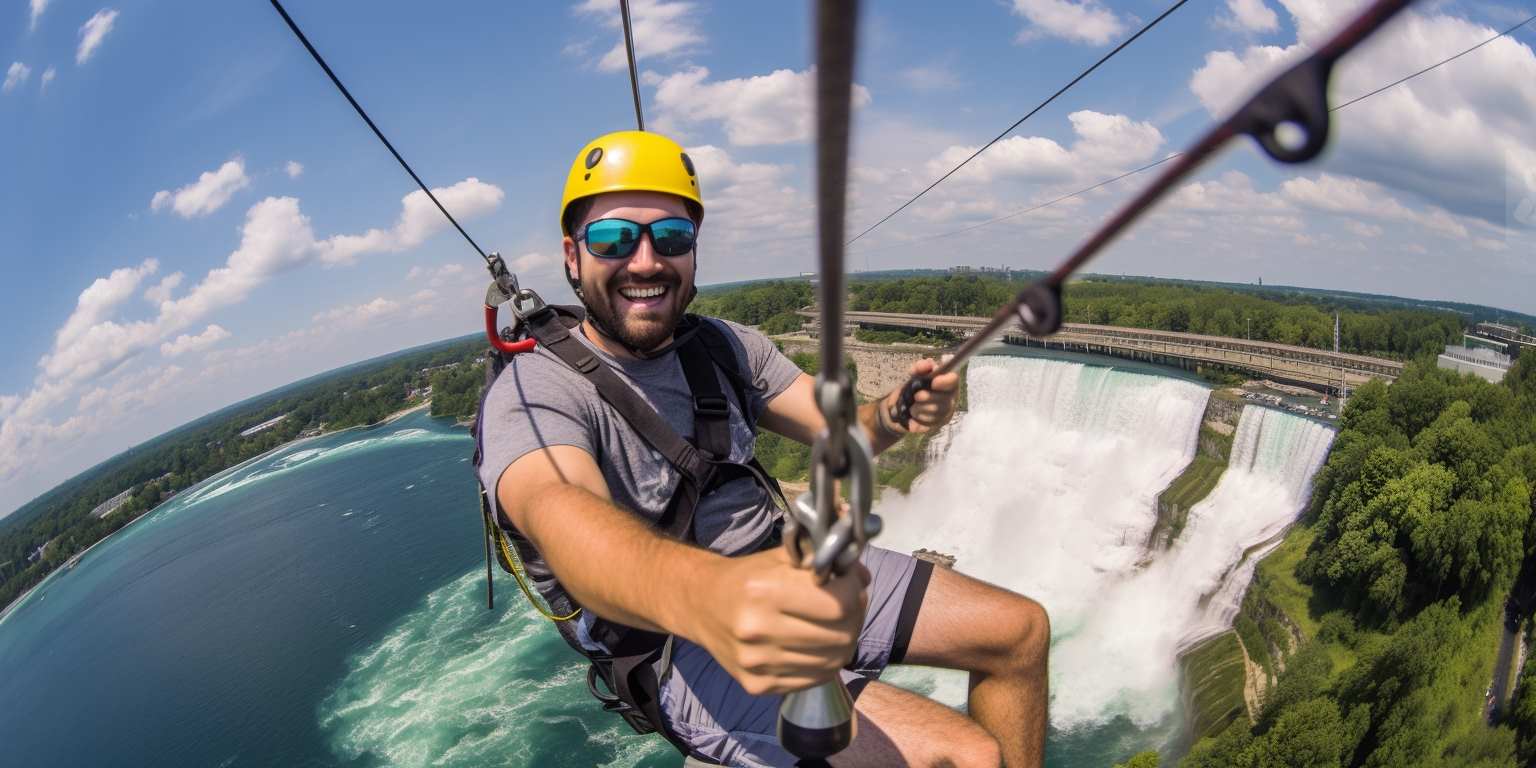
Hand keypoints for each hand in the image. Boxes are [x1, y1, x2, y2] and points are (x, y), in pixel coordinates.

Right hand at [685, 547, 869, 694]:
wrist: (701, 606)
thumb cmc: (746, 578)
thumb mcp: (781, 558)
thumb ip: (823, 561)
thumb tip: (862, 575)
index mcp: (764, 591)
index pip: (838, 604)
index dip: (854, 592)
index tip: (851, 583)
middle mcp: (758, 630)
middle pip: (840, 636)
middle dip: (854, 618)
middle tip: (849, 606)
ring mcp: (757, 663)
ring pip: (832, 662)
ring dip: (843, 642)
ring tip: (835, 625)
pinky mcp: (757, 686)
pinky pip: (814, 680)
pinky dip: (826, 664)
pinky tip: (819, 646)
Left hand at [886, 358, 959, 433]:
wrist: (904, 404)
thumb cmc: (915, 386)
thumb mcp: (916, 374)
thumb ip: (921, 367)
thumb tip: (928, 364)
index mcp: (948, 382)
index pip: (954, 380)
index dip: (945, 381)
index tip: (933, 382)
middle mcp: (950, 398)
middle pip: (946, 399)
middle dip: (930, 398)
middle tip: (917, 396)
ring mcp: (945, 413)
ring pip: (938, 413)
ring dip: (922, 409)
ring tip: (912, 407)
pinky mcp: (937, 425)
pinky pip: (930, 424)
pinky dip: (918, 420)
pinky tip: (912, 417)